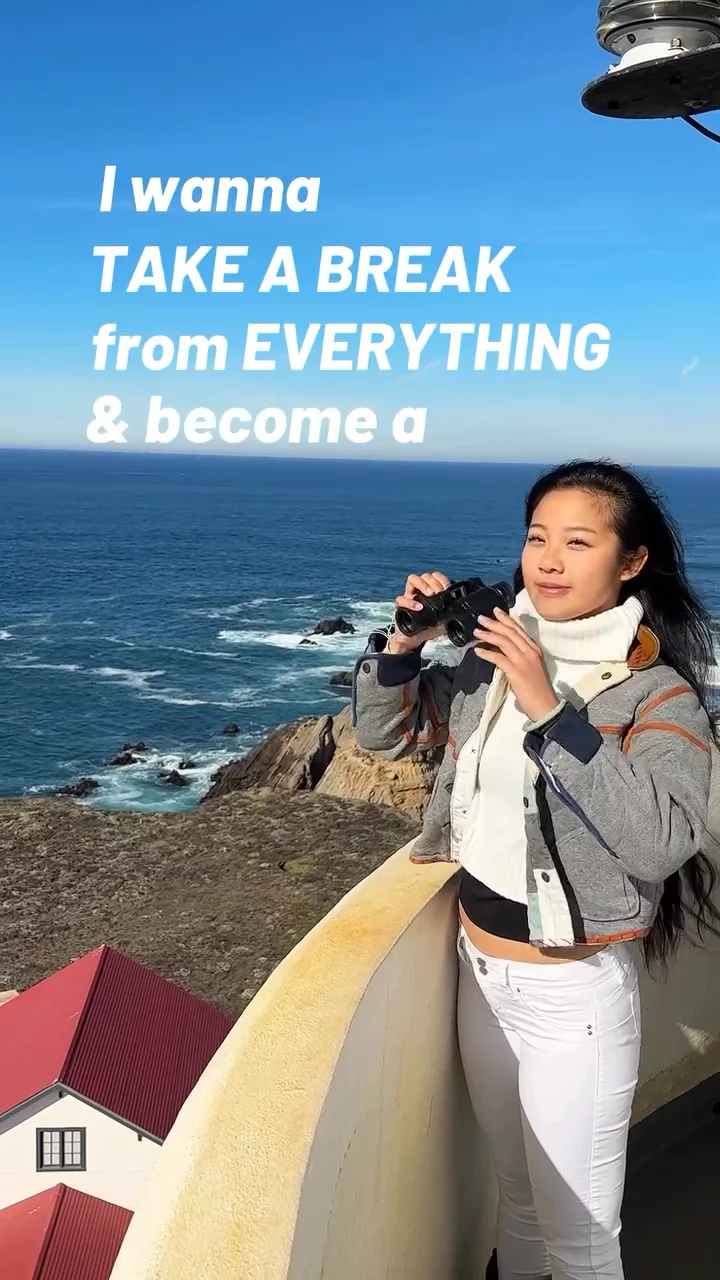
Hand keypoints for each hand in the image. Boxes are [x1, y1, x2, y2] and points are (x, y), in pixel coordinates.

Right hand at [388, 571, 450, 652]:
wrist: (413, 640)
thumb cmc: (427, 629)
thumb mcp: (443, 621)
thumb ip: (449, 615)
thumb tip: (459, 611)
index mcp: (430, 592)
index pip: (436, 577)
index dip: (442, 580)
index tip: (447, 589)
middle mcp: (419, 591)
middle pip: (425, 576)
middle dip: (434, 582)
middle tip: (439, 593)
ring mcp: (409, 596)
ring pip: (412, 579)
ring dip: (423, 584)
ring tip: (430, 594)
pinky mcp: (400, 606)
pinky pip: (401, 599)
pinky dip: (411, 602)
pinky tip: (419, 607)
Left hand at [473, 608, 559, 722]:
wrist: (545, 705)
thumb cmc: (538, 688)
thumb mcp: (532, 666)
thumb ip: (520, 655)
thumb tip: (502, 649)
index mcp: (534, 649)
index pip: (519, 630)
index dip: (506, 619)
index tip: (496, 611)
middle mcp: (530, 651)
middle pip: (510, 632)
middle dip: (494, 623)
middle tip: (481, 618)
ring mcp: (523, 661)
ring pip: (504, 642)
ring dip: (488, 635)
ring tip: (477, 632)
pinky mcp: (516, 672)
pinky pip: (498, 658)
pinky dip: (487, 653)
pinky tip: (478, 651)